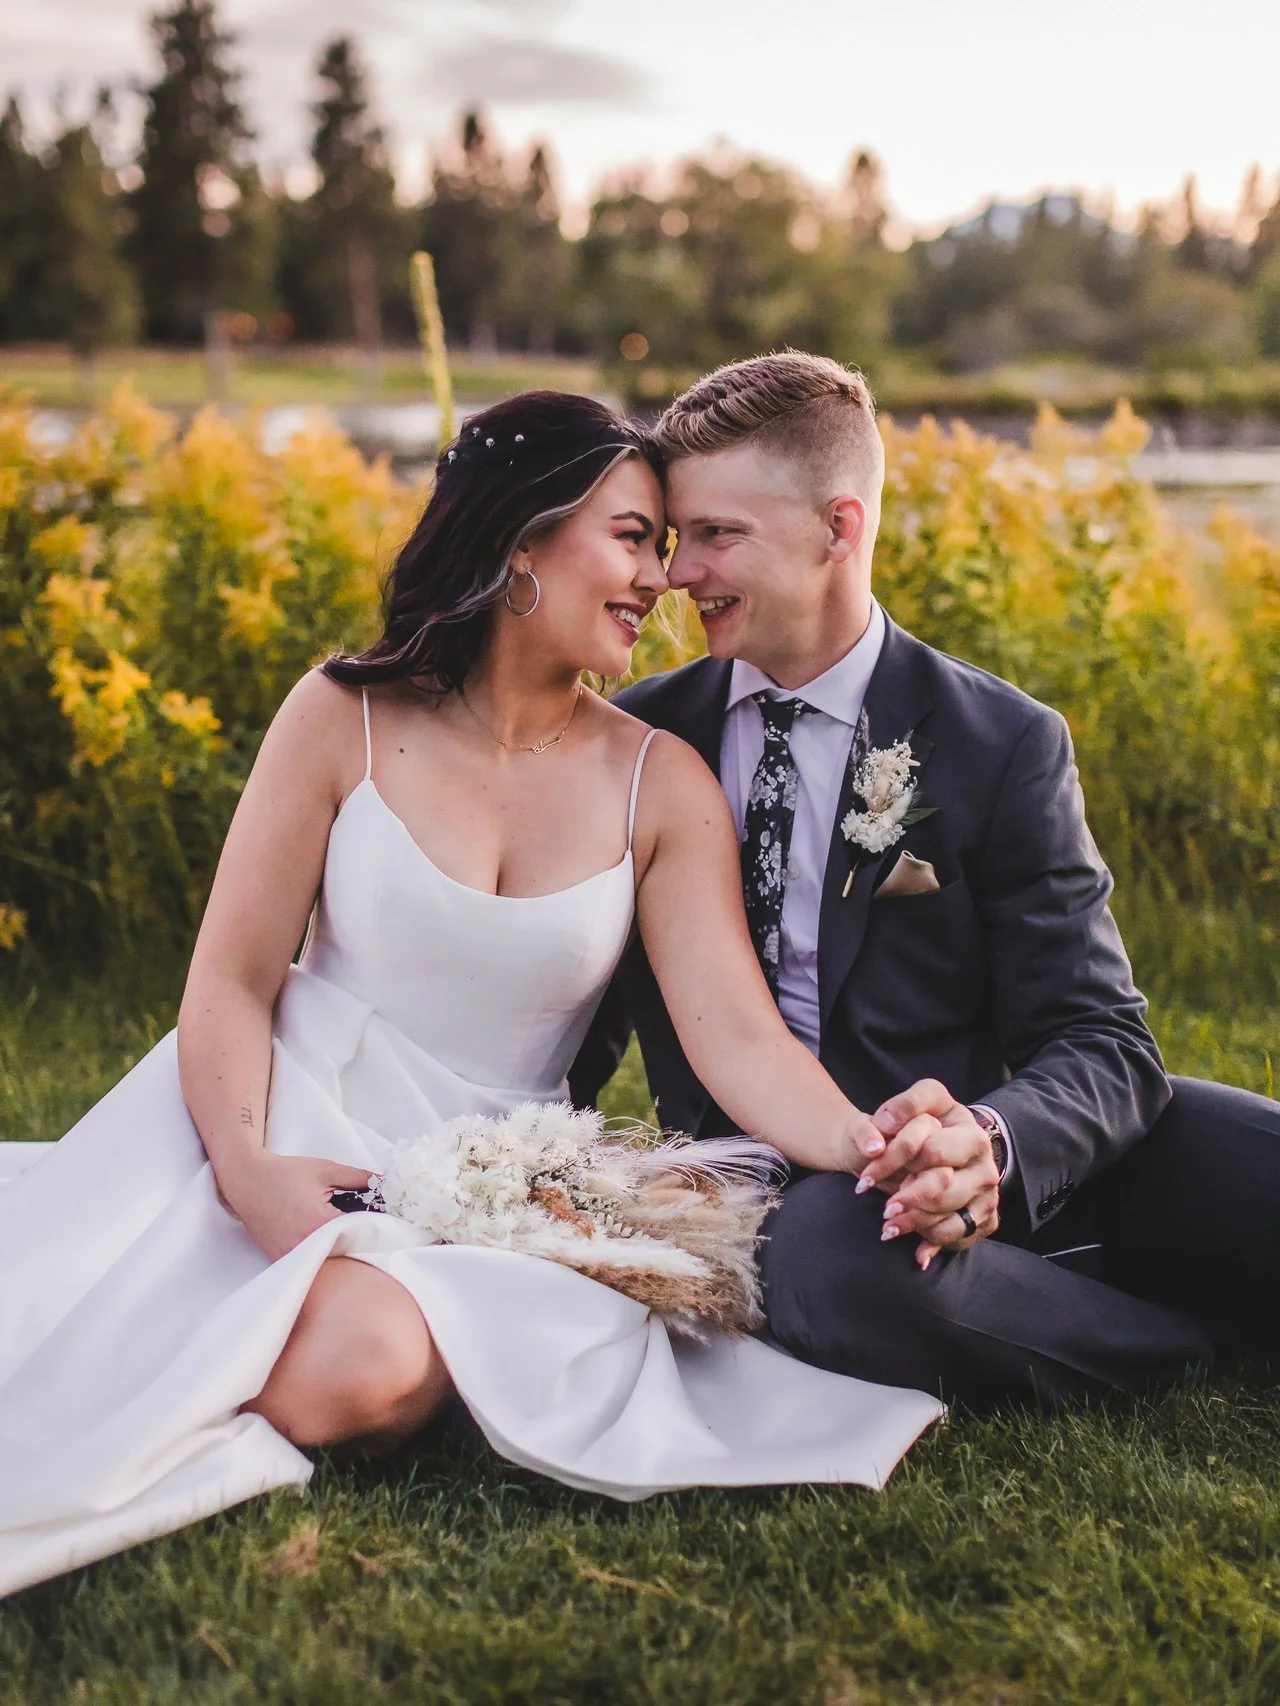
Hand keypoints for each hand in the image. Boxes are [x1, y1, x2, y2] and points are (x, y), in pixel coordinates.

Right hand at [217, 1152, 373, 1261]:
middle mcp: (306, 1245)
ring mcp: (292, 1256)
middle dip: (361, 1243)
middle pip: (346, 1253)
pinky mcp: (281, 1259)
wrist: (246, 1180)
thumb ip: (359, 1177)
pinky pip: (309, 1263)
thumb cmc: (284, 1174)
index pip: (360, 1234)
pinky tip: (329, 1244)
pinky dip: (322, 1256)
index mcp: (321, 1223)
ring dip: (341, 1253)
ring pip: (328, 1263)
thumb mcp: (326, 1170)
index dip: (377, 1229)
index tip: (389, 1225)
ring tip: (352, 1240)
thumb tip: (382, 1182)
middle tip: (373, 1233)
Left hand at [855, 1079, 1000, 1269]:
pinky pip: (960, 1231)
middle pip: (942, 1181)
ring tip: (888, 1224)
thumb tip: (874, 1146)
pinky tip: (916, 1248)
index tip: (865, 1177)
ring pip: (949, 1208)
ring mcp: (986, 1182)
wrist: (916, 1154)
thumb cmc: (902, 1132)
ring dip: (915, 1220)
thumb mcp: (893, 1112)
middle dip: (907, 1197)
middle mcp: (980, 1150)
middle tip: (883, 1208)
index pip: (929, 1148)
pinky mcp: (986, 1212)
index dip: (893, 1163)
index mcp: (960, 1120)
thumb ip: (886, 1115)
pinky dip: (934, 1240)